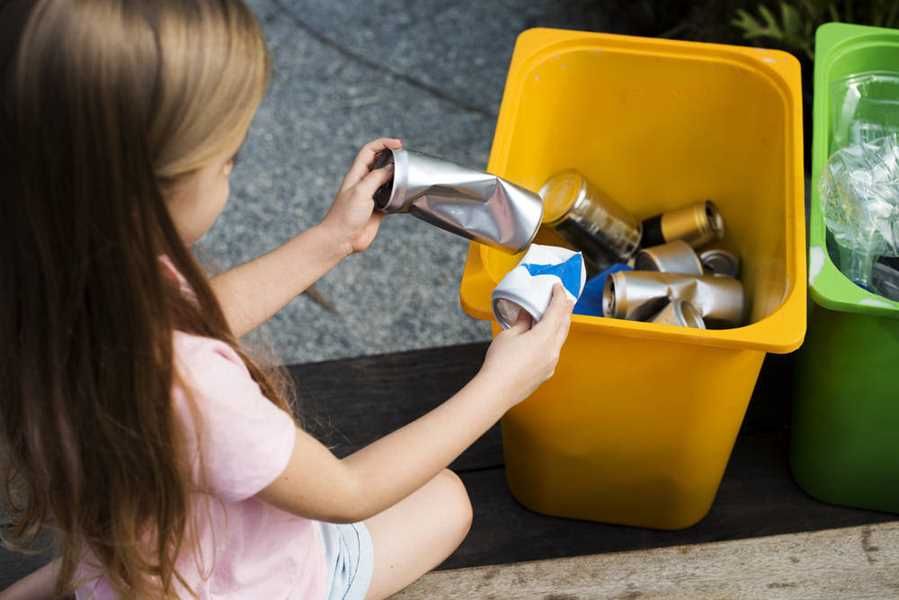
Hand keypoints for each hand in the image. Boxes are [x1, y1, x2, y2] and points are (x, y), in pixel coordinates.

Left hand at [321, 137, 402, 255]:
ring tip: (408, 174)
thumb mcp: (361, 192)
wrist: (341, 239)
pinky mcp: (378, 209)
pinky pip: (390, 197)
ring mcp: (371, 196)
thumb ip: (376, 178)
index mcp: (356, 175)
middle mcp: (364, 183)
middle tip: (406, 158)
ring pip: (386, 180)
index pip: (369, 151)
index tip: (398, 144)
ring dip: (397, 176)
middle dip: (392, 157)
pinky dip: (399, 194)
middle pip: (379, 163)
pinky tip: (405, 194)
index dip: (383, 144)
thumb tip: (391, 168)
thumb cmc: (345, 215)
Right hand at [478, 284, 573, 409]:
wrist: (497, 391)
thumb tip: (528, 314)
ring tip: (556, 318)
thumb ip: (523, 322)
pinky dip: (552, 341)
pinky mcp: (546, 374)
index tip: (558, 287)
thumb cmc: (500, 363)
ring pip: (560, 340)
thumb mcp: (509, 335)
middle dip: (565, 311)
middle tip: (566, 299)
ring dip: (560, 326)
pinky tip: (544, 340)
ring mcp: (551, 364)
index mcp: (544, 337)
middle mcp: (553, 350)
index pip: (557, 311)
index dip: (559, 296)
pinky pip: (553, 352)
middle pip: (564, 325)